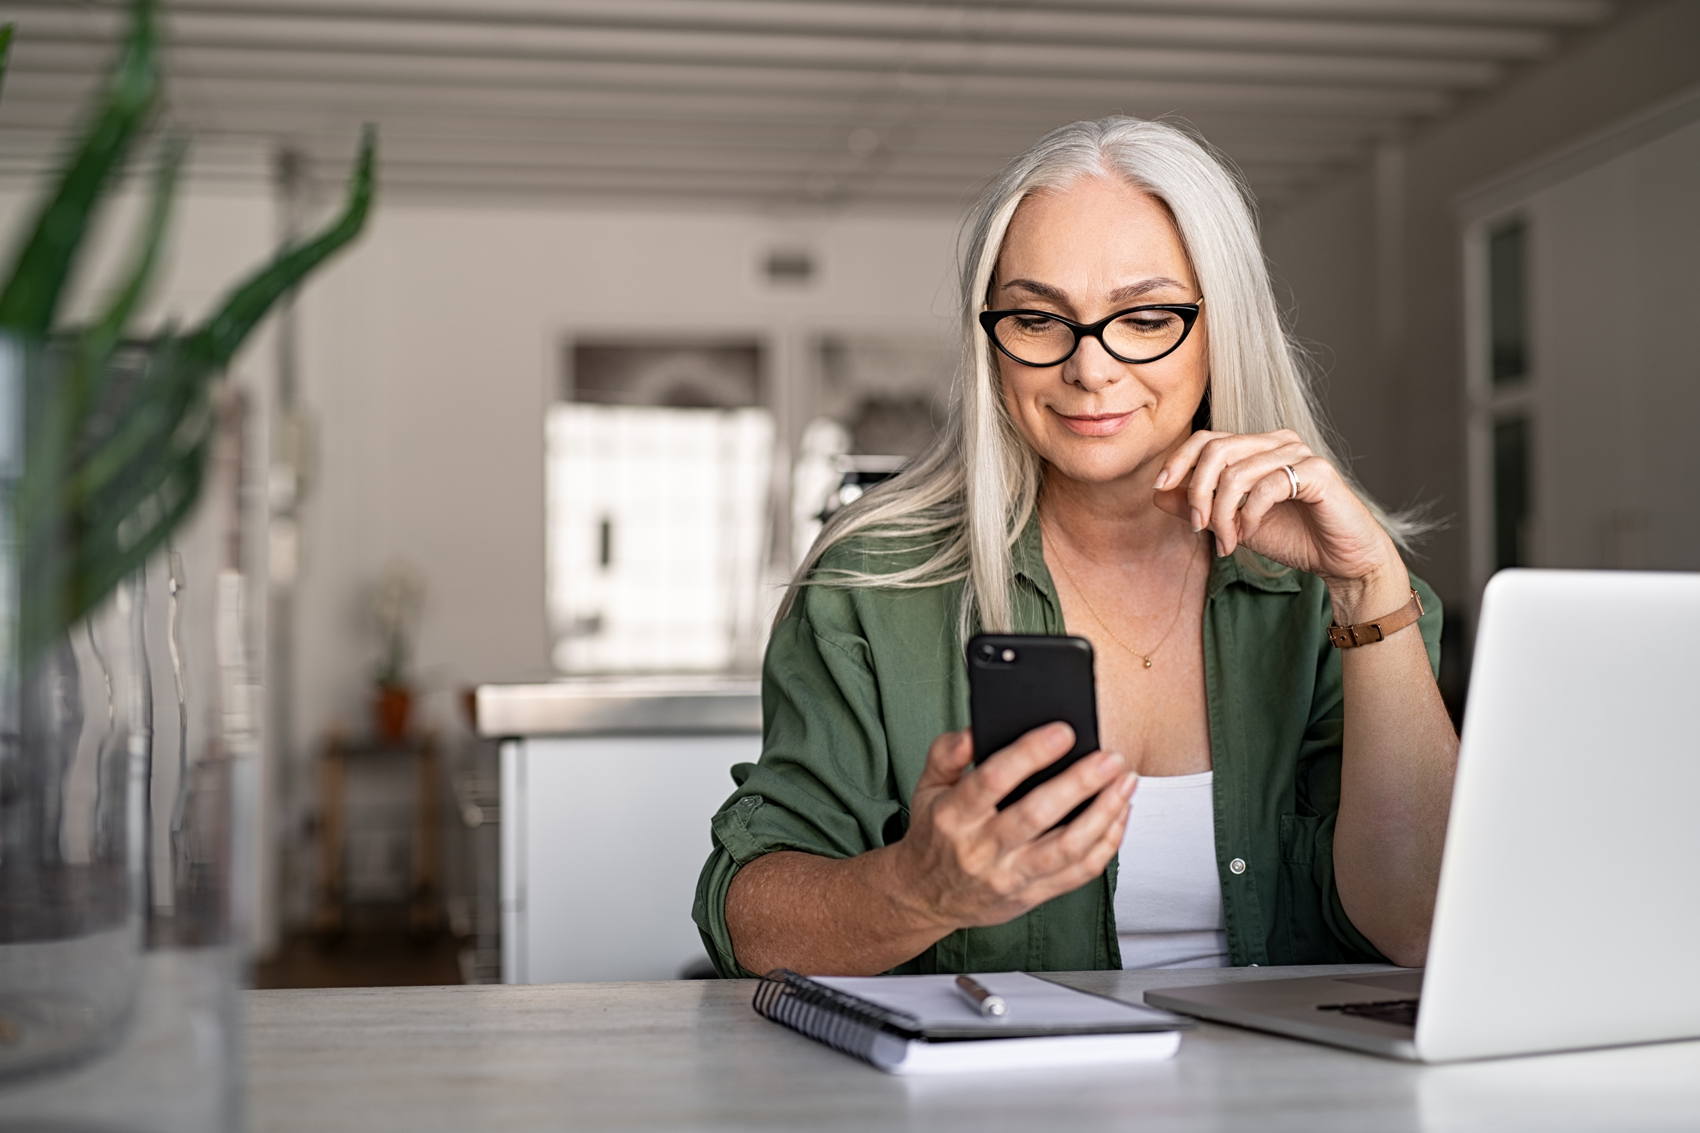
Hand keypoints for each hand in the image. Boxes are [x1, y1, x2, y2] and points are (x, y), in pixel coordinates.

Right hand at [888, 724, 1137, 931]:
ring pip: (1066, 847)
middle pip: (1037, 814)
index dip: (1030, 754)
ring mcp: (1009, 876)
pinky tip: (1119, 815)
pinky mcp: (1032, 895)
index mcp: (954, 816)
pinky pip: (1079, 873)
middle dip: (1080, 783)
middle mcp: (981, 849)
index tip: (1063, 732)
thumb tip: (973, 730)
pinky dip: (1106, 843)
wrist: (925, 897)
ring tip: (1125, 782)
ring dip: (1103, 813)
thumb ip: (946, 754)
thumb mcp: (926, 787)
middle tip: (1109, 757)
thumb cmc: (935, 835)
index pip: (993, 780)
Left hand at [1152, 429, 1406, 621]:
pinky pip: (1267, 486)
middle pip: (1217, 449)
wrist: (1341, 560)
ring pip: (1238, 472)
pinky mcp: (1318, 473)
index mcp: (1257, 447)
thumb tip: (1159, 493)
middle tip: (1198, 526)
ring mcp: (1300, 454)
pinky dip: (1250, 515)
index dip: (1178, 460)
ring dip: (1223, 513)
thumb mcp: (1234, 523)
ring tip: (1228, 541)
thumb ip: (1199, 506)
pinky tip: (1249, 533)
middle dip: (1198, 491)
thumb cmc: (1293, 537)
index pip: (1207, 438)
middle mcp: (1278, 442)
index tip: (1160, 488)